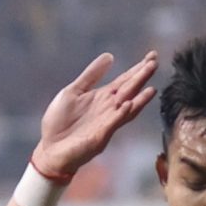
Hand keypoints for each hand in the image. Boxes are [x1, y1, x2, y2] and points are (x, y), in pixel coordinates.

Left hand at [31, 50, 158, 179]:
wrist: (50, 149)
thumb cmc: (60, 122)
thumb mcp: (73, 91)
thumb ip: (91, 75)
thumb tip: (110, 56)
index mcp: (102, 97)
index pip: (124, 80)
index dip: (137, 68)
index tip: (151, 56)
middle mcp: (109, 108)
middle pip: (129, 89)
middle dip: (141, 77)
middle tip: (154, 62)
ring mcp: (106, 122)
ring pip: (127, 107)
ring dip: (139, 98)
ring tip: (151, 88)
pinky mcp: (100, 136)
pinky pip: (113, 123)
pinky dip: (122, 113)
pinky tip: (129, 103)